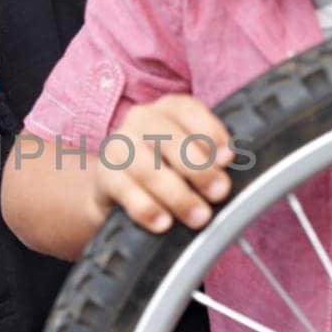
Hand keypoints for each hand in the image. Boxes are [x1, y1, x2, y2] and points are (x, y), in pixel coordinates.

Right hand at [87, 93, 235, 233]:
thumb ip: (210, 157)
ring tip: (199, 217)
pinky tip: (163, 223)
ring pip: (148, 168)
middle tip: (219, 193)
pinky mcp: (104, 174)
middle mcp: (140, 120)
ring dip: (177, 195)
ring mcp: (119, 145)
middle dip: (198, 168)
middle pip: (168, 139)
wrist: (121, 188)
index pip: (188, 110)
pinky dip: (145, 208)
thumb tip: (227, 167)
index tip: (227, 158)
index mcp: (167, 108)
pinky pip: (124, 190)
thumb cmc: (168, 167)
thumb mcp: (189, 155)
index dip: (209, 132)